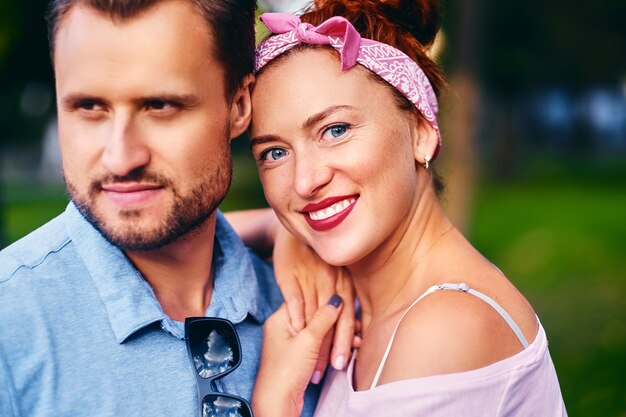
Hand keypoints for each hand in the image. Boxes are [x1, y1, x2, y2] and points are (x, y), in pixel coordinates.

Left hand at [252, 297, 342, 416]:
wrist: (278, 403)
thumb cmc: (286, 371)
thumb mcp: (308, 340)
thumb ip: (323, 318)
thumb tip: (336, 299)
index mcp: (280, 319)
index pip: (306, 300)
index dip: (326, 302)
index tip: (344, 305)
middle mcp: (284, 328)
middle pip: (314, 318)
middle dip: (336, 323)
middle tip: (354, 327)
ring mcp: (292, 344)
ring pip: (319, 333)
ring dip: (337, 337)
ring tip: (355, 341)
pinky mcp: (299, 357)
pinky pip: (319, 346)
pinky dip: (332, 348)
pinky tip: (348, 350)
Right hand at [273, 226, 355, 377]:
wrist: (291, 232)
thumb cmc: (315, 258)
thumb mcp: (333, 275)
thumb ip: (340, 300)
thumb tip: (353, 326)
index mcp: (342, 282)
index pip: (346, 316)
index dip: (346, 339)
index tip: (344, 362)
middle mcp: (329, 280)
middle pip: (332, 318)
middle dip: (334, 345)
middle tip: (334, 368)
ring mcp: (309, 277)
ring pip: (314, 313)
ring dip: (313, 340)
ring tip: (312, 363)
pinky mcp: (289, 274)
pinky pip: (294, 296)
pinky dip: (296, 313)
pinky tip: (296, 330)